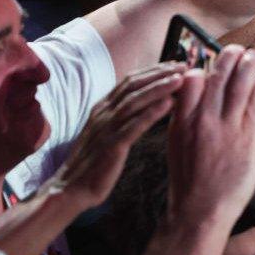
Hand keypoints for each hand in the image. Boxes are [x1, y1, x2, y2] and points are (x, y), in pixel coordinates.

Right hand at [48, 62, 185, 209]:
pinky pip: (133, 126)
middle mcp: (103, 113)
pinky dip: (152, 113)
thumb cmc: (94, 163)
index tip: (175, 64)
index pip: (129, 81)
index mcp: (102, 108)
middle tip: (184, 65)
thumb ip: (121, 117)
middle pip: (133, 85)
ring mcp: (106, 129)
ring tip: (181, 79)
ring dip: (159, 88)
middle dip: (160, 73)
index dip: (153, 71)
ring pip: (135, 101)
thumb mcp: (107, 133)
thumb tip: (143, 104)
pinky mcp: (111, 146)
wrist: (70, 189)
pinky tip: (169, 104)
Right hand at [166, 45, 254, 224]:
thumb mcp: (175, 145)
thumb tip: (193, 99)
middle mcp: (203, 121)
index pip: (191, 82)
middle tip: (235, 48)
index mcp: (181, 121)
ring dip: (247, 67)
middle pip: (217, 79)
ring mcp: (226, 130)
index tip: (207, 58)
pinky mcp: (247, 141)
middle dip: (227, 58)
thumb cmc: (187, 182)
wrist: (199, 212)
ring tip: (253, 54)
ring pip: (238, 87)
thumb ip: (184, 119)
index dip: (201, 66)